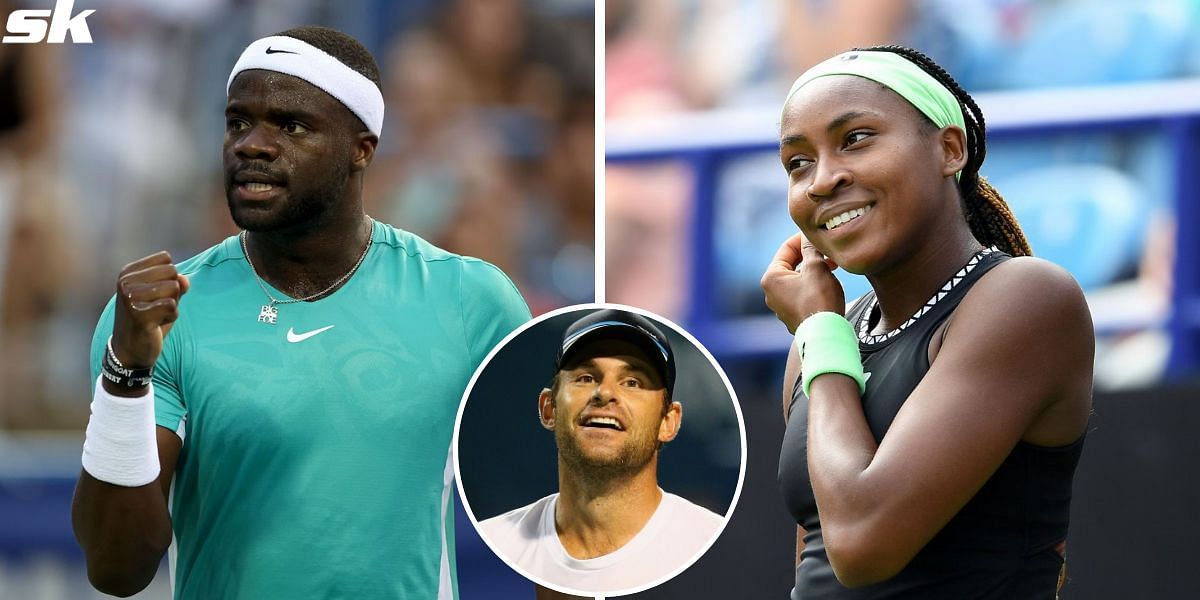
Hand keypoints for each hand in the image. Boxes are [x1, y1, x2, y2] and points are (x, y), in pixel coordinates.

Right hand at [111, 252, 189, 367]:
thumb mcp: (163, 296)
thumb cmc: (149, 319)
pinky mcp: (139, 314)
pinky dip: (171, 317)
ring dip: (172, 305)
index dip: (169, 277)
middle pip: (172, 273)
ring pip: (174, 288)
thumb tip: (185, 279)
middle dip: (173, 292)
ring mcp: (130, 297)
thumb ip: (176, 283)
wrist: (130, 350)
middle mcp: (125, 282)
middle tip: (155, 308)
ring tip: (155, 316)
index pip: (166, 259)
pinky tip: (156, 325)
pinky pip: (173, 306)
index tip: (154, 294)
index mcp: (128, 272)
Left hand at [761, 232, 844, 332]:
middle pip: (791, 265)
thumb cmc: (818, 300)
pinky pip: (802, 294)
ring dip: (814, 271)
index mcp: (771, 278)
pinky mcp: (793, 316)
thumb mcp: (816, 267)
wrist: (825, 334)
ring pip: (798, 280)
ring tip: (832, 267)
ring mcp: (781, 306)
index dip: (803, 239)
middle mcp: (771, 293)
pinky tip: (828, 284)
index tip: (817, 235)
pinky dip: (813, 285)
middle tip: (828, 252)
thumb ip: (811, 249)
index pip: (786, 249)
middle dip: (810, 256)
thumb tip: (808, 237)